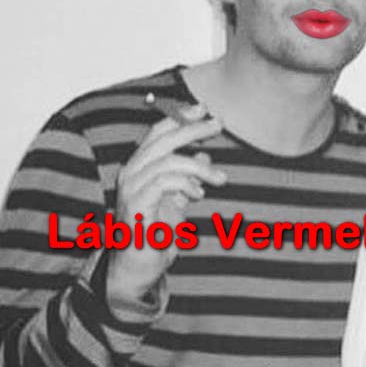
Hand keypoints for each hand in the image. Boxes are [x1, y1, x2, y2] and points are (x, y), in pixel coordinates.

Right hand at [106, 104, 225, 314]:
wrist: (140, 268)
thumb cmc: (156, 234)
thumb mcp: (177, 201)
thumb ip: (187, 178)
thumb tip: (204, 156)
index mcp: (140, 168)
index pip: (157, 133)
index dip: (179, 117)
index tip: (205, 109)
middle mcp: (131, 174)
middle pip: (162, 140)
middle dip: (192, 128)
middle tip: (218, 125)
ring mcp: (130, 190)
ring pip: (166, 161)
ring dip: (199, 167)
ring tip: (221, 179)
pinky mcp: (136, 207)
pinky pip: (163, 183)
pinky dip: (186, 184)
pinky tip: (199, 194)